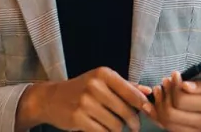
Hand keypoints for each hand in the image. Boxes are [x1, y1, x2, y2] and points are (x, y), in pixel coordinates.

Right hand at [37, 67, 155, 131]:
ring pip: (115, 124)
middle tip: (134, 126)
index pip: (131, 92)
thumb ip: (126, 86)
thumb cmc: (81, 89)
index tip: (149, 113)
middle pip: (126, 111)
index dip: (143, 105)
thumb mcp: (102, 81)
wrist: (50, 98)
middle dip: (133, 122)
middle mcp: (95, 86)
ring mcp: (85, 103)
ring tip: (116, 127)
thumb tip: (149, 92)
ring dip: (119, 129)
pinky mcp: (78, 119)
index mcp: (103, 74)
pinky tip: (105, 130)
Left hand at [151, 71, 200, 131]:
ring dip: (159, 109)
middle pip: (172, 115)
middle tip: (164, 84)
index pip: (182, 100)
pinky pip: (173, 131)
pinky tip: (160, 107)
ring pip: (169, 126)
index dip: (173, 86)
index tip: (174, 75)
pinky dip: (163, 120)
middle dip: (163, 98)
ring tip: (160, 93)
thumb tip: (182, 84)